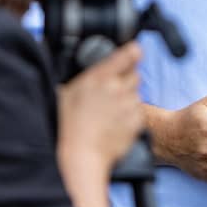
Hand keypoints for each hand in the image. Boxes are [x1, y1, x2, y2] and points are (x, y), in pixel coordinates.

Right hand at [57, 41, 143, 171]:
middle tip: (113, 94)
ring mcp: (129, 104)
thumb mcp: (67, 93)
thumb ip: (87, 76)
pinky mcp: (138, 120)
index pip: (128, 54)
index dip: (133, 51)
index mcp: (98, 77)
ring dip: (128, 100)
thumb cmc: (69, 126)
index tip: (135, 50)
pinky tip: (115, 124)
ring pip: (137, 94)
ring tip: (110, 114)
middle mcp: (117, 88)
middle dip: (127, 81)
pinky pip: (139, 112)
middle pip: (136, 74)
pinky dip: (131, 116)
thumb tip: (96, 67)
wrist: (81, 156)